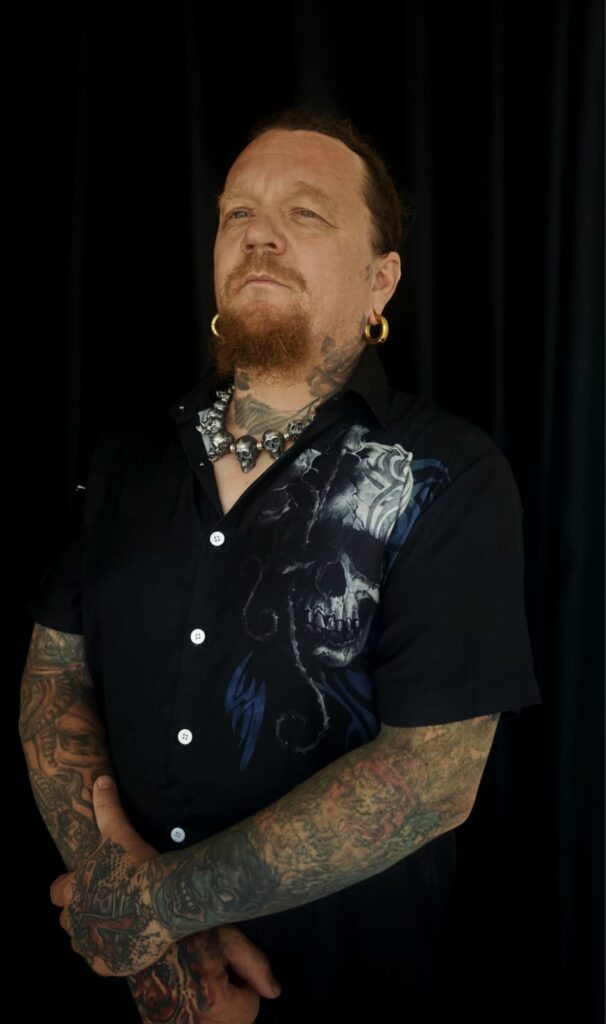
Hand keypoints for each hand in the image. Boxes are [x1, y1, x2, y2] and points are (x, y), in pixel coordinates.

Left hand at [50, 774, 172, 975]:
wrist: (160, 898)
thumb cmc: (137, 863)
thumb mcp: (118, 830)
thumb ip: (106, 806)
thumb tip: (100, 778)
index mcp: (73, 889)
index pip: (57, 892)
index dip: (69, 888)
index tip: (85, 884)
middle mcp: (75, 919)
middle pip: (67, 920)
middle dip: (80, 913)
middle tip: (106, 903)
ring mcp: (91, 943)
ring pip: (81, 942)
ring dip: (93, 934)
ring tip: (117, 924)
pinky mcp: (108, 963)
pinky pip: (101, 963)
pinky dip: (111, 956)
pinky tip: (126, 945)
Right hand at [129, 925, 281, 1023]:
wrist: (139, 930)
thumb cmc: (187, 929)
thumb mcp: (228, 937)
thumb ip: (256, 966)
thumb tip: (274, 993)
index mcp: (213, 1003)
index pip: (250, 1010)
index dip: (244, 984)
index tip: (228, 964)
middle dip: (231, 1001)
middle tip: (213, 971)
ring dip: (212, 1010)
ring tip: (198, 981)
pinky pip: (187, 1023)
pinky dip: (191, 1014)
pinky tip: (182, 991)